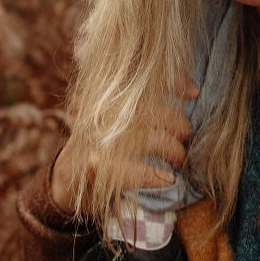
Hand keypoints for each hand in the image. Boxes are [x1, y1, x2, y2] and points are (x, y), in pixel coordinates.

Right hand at [50, 87, 195, 214]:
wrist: (65, 181)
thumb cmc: (101, 144)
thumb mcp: (116, 115)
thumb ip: (144, 100)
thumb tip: (191, 91)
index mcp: (108, 96)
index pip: (143, 78)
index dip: (174, 81)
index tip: (194, 92)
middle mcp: (102, 113)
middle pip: (152, 110)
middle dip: (177, 123)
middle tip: (186, 136)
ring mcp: (97, 140)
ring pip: (147, 138)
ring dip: (171, 150)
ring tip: (179, 159)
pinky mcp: (96, 169)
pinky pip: (134, 170)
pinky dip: (155, 175)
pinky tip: (166, 179)